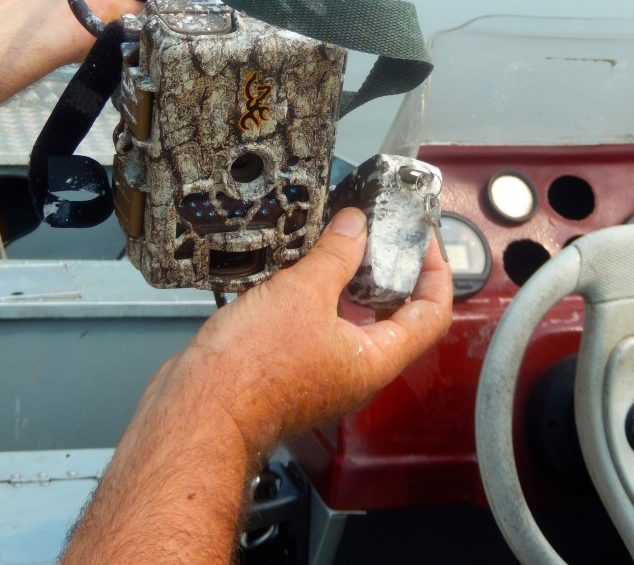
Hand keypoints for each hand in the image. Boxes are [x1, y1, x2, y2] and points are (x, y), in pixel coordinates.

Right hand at [150, 207, 452, 457]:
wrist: (198, 407)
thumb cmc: (251, 370)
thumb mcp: (303, 293)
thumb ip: (337, 254)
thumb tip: (356, 226)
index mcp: (374, 359)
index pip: (431, 315)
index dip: (435, 272)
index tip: (423, 239)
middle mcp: (355, 370)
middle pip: (394, 316)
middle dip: (391, 270)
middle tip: (380, 233)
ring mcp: (322, 371)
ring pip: (351, 318)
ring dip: (350, 279)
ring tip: (338, 241)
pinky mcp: (290, 366)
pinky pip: (317, 323)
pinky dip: (316, 292)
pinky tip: (296, 268)